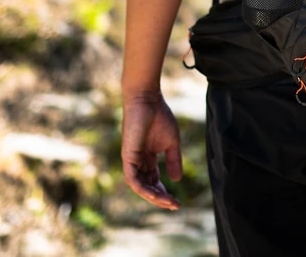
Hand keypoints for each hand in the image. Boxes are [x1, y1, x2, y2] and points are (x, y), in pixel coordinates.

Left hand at [121, 90, 182, 209]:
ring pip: (140, 187)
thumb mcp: (172, 142)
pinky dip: (144, 189)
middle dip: (160, 198)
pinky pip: (133, 180)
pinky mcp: (127, 158)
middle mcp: (138, 162)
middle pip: (147, 187)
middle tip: (174, 205)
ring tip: (168, 202)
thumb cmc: (159, 117)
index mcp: (148, 158)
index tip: (178, 201)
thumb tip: (176, 181)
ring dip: (153, 197)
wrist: (147, 101)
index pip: (154, 181)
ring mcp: (132, 161)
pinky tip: (155, 194)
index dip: (165, 192)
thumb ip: (174, 160)